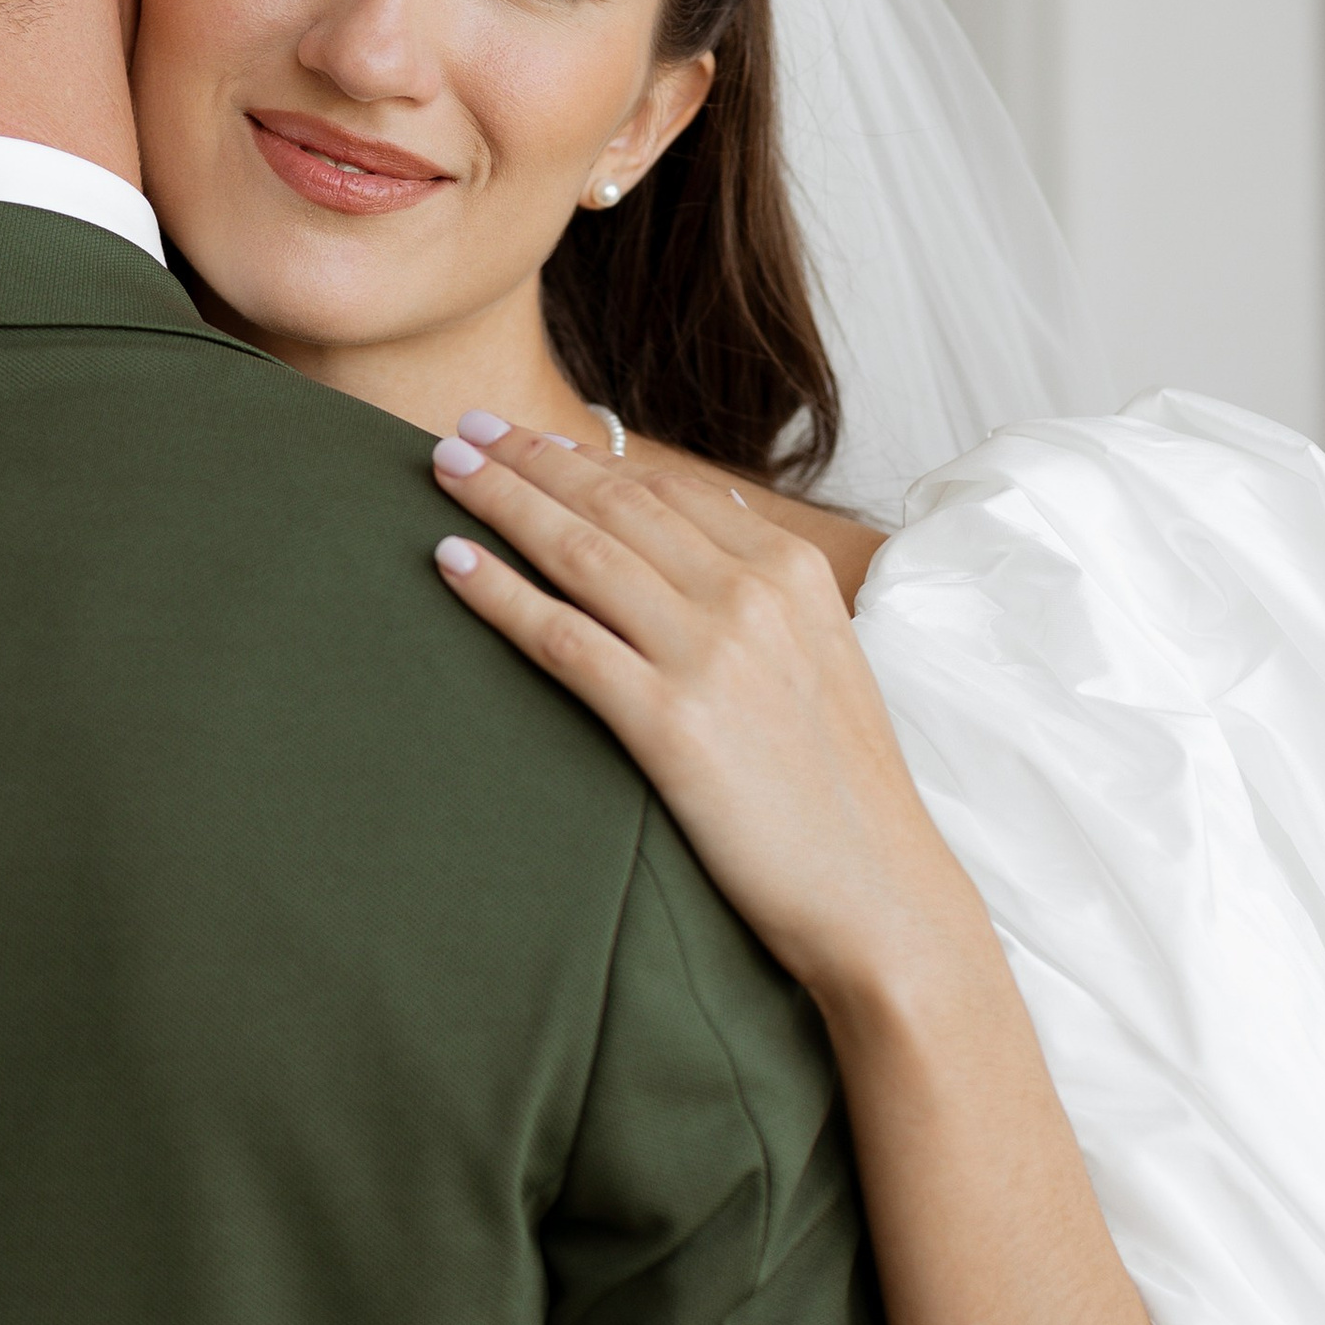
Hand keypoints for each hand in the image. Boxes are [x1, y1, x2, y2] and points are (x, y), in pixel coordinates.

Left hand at [427, 415, 983, 1019]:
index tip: (529, 439)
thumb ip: (766, 592)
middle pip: (614, 504)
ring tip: (444, 472)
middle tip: (463, 430)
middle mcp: (752, 597)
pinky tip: (452, 565)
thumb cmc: (843, 792)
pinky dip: (500, 593)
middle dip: (529, 458)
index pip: (668, 490)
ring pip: (580, 552)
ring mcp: (710, 655)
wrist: (880, 894)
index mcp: (791, 573)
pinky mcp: (669, 723)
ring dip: (502, 501)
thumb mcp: (824, 660)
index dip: (587, 458)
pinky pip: (562, 637)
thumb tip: (705, 522)